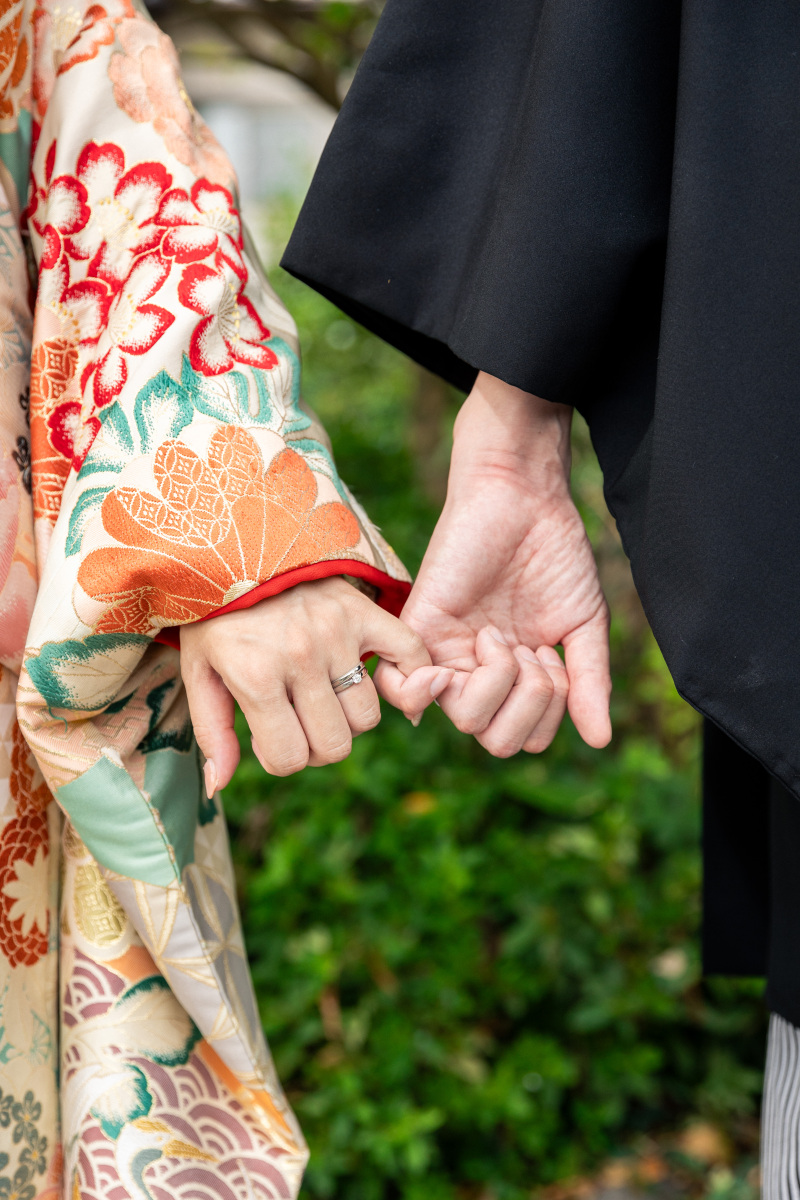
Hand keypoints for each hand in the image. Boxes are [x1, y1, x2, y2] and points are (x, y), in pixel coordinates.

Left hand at [180, 577, 452, 790]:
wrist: (236, 546)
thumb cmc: (215, 615)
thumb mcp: (198, 670)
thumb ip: (211, 731)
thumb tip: (219, 786)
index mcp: (256, 675)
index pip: (290, 758)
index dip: (280, 757)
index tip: (267, 732)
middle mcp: (301, 656)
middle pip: (335, 746)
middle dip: (315, 745)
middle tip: (297, 718)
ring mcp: (338, 632)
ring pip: (367, 716)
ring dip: (347, 717)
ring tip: (323, 692)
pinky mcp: (363, 611)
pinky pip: (408, 657)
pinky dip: (406, 677)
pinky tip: (380, 680)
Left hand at [377, 372, 610, 756]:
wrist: (525, 499)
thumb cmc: (555, 556)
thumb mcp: (582, 626)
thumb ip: (589, 684)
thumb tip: (600, 741)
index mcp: (513, 677)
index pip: (524, 737)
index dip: (546, 711)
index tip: (553, 656)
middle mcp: (478, 673)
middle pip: (494, 738)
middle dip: (527, 703)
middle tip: (531, 650)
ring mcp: (447, 653)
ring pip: (464, 720)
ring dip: (497, 684)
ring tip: (499, 635)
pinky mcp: (418, 628)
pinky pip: (402, 690)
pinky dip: (423, 694)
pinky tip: (447, 671)